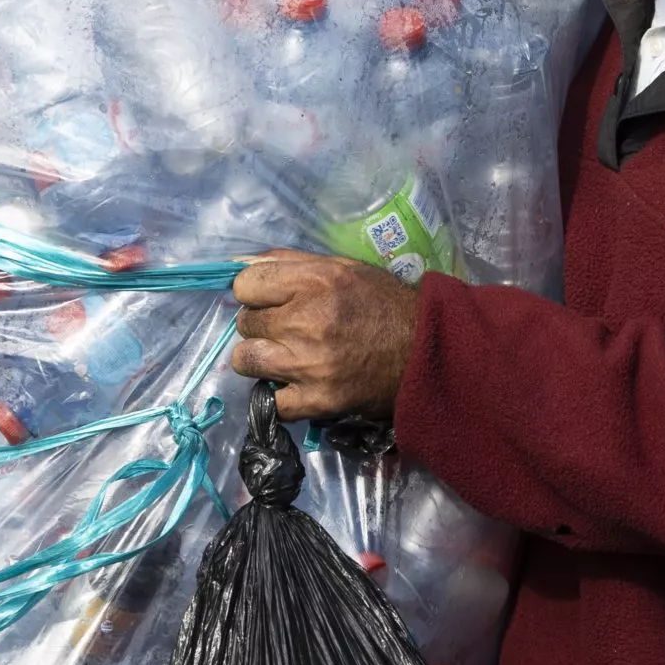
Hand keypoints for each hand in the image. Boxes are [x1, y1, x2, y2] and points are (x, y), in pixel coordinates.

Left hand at [230, 252, 420, 419]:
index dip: (255, 292)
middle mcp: (308, 320)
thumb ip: (290, 262)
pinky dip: (282, 395)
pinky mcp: (317, 400)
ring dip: (261, 359)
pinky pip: (272, 401)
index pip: (245, 284)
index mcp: (316, 281)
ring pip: (245, 360)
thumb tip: (239, 263)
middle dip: (262, 325)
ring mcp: (310, 363)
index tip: (271, 300)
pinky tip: (298, 385)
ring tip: (285, 357)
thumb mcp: (343, 268)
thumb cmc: (383, 303)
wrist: (426, 350)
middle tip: (287, 329)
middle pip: (245, 323)